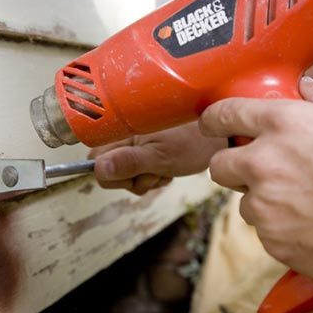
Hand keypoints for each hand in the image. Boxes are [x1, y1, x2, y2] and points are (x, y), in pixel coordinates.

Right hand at [89, 122, 225, 194]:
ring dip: (146, 178)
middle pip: (109, 170)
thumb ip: (129, 163)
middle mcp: (124, 137)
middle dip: (132, 179)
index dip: (113, 175)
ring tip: (165, 167)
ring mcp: (135, 144)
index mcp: (122, 133)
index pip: (95, 162)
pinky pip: (139, 173)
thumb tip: (98, 169)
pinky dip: (153, 176)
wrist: (217, 137)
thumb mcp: (160, 157)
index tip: (136, 173)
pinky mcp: (145, 151)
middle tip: (154, 171)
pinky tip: (168, 168)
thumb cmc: (192, 143)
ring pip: (125, 175)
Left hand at [199, 77, 312, 291]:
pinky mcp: (272, 239)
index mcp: (283, 124)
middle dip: (232, 165)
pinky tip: (310, 222)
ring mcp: (264, 204)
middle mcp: (264, 163)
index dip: (213, 118)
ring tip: (300, 200)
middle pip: (218, 164)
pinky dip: (280, 227)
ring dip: (262, 199)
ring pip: (243, 200)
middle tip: (255, 168)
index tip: (209, 123)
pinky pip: (264, 230)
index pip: (225, 114)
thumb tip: (305, 87)